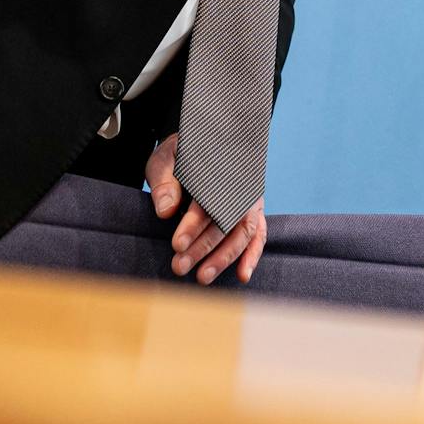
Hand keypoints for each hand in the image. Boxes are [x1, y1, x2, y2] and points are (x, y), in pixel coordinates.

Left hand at [143, 133, 267, 283]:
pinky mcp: (254, 212)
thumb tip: (165, 211)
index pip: (207, 202)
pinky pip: (258, 235)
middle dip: (202, 248)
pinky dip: (252, 256)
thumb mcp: (166, 160)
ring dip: (225, 257)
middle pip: (225, 221)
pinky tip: (241, 275)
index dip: (192, 225)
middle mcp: (240, 186)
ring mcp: (250, 200)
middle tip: (180, 266)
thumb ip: (165, 183)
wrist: (201, 146)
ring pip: (243, 232)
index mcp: (218, 170)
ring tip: (203, 277)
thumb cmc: (180, 157)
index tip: (177, 245)